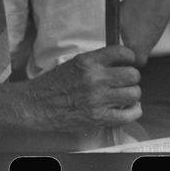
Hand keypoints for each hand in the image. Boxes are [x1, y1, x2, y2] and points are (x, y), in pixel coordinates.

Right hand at [24, 46, 141, 132]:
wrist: (36, 105)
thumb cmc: (53, 84)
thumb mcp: (74, 64)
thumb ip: (96, 61)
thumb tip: (119, 61)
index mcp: (88, 62)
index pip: (121, 52)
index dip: (129, 57)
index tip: (129, 61)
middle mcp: (95, 78)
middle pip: (132, 75)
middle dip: (132, 78)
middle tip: (126, 81)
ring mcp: (97, 99)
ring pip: (133, 94)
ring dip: (132, 95)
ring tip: (125, 96)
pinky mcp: (98, 118)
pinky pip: (128, 115)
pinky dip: (133, 112)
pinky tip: (127, 109)